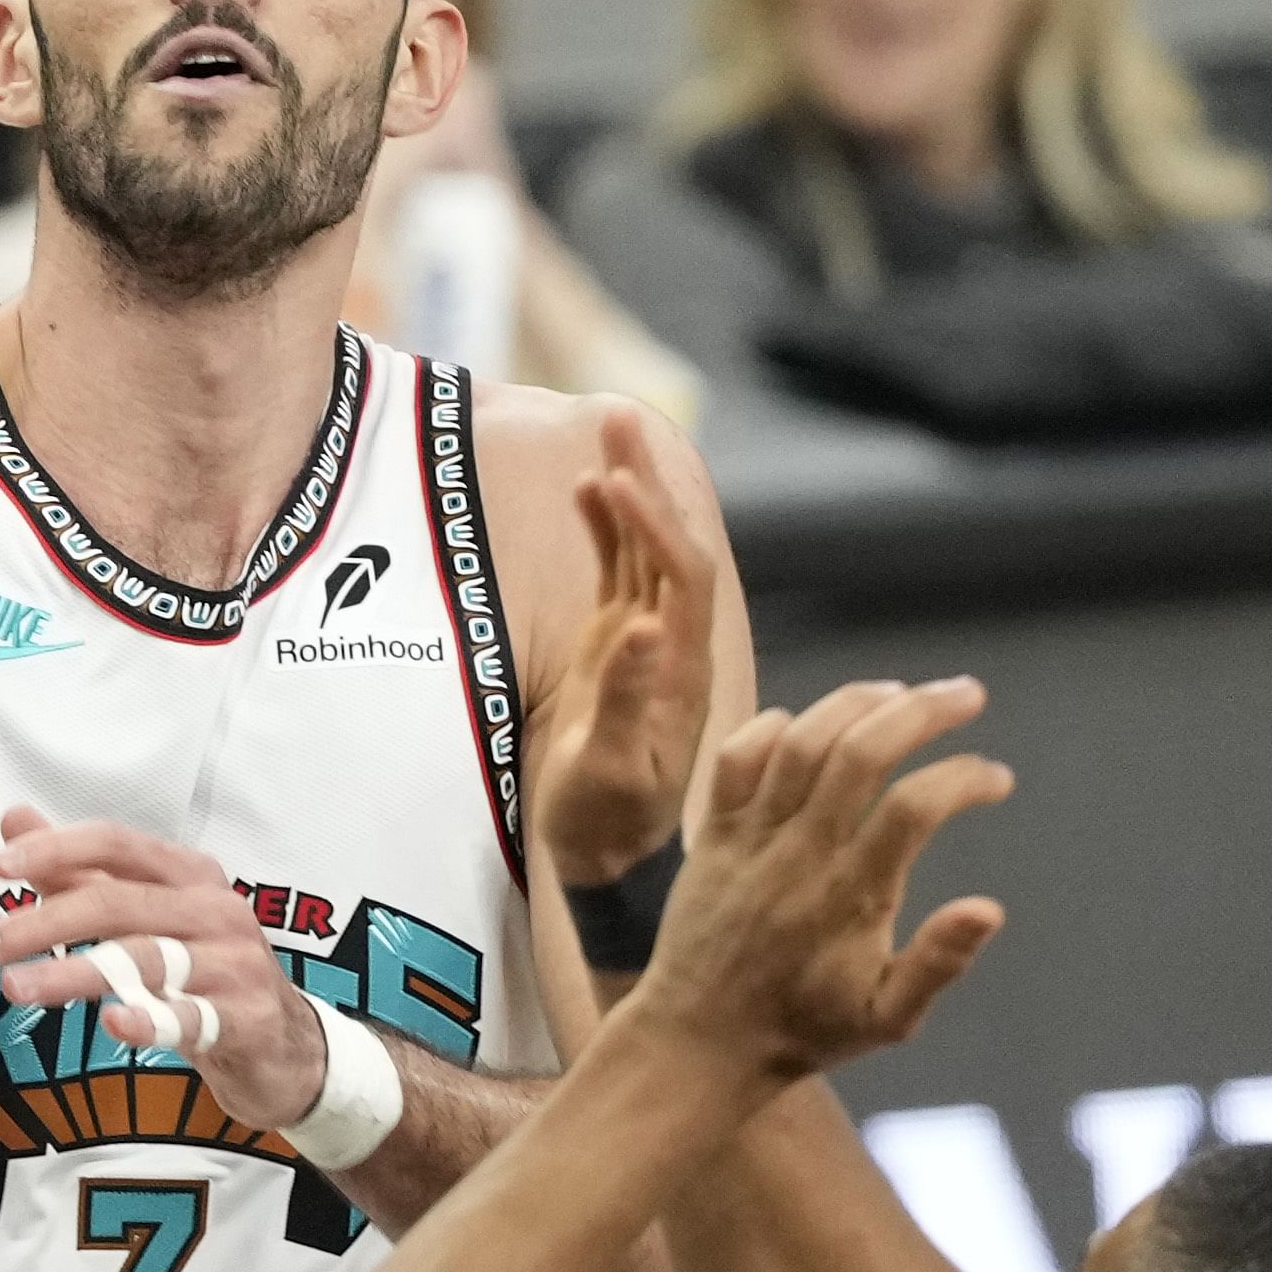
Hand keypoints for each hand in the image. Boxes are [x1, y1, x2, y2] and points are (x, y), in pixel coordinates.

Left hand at [0, 807, 337, 1133]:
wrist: (282, 1046)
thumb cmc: (204, 973)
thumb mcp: (146, 918)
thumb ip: (80, 873)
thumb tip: (14, 821)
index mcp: (189, 874)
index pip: (117, 844)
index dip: (59, 849)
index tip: (1, 866)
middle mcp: (215, 908)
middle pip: (119, 903)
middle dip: (44, 922)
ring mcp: (235, 964)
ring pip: (145, 960)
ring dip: (73, 972)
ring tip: (16, 987)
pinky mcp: (246, 1018)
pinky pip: (192, 1018)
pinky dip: (152, 1021)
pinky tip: (114, 1025)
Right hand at [537, 398, 713, 890]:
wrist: (604, 854)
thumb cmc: (607, 824)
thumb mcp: (613, 773)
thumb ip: (626, 701)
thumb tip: (641, 628)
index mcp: (682, 673)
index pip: (682, 580)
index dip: (657, 530)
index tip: (618, 487)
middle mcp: (673, 647)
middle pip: (670, 547)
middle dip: (648, 483)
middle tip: (619, 418)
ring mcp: (647, 644)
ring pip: (645, 550)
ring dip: (630, 490)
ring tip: (608, 426)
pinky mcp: (620, 648)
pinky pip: (618, 574)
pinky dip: (606, 528)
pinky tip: (588, 487)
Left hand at [635, 678, 1011, 1080]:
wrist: (698, 1042)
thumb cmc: (803, 1031)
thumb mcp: (885, 1020)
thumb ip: (938, 963)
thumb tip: (990, 909)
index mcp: (850, 899)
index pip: (914, 809)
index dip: (963, 779)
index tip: (996, 778)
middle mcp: (800, 857)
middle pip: (862, 753)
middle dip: (923, 711)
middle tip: (968, 694)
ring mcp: (751, 840)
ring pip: (802, 742)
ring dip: (857, 702)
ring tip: (902, 692)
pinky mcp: (713, 834)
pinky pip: (736, 758)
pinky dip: (772, 727)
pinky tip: (811, 722)